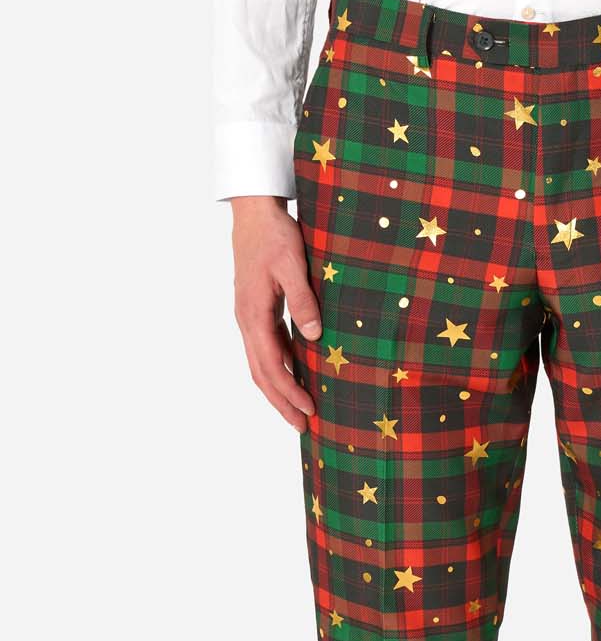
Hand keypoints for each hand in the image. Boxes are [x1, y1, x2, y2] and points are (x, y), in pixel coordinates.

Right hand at [231, 196, 321, 430]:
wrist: (253, 212)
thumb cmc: (274, 235)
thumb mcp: (293, 265)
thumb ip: (303, 301)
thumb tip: (314, 336)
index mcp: (253, 315)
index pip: (271, 366)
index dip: (289, 392)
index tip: (309, 410)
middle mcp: (246, 321)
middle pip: (261, 374)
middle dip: (281, 403)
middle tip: (302, 428)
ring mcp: (248, 318)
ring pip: (261, 365)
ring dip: (279, 390)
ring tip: (299, 411)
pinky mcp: (256, 312)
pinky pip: (266, 349)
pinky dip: (280, 369)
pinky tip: (296, 377)